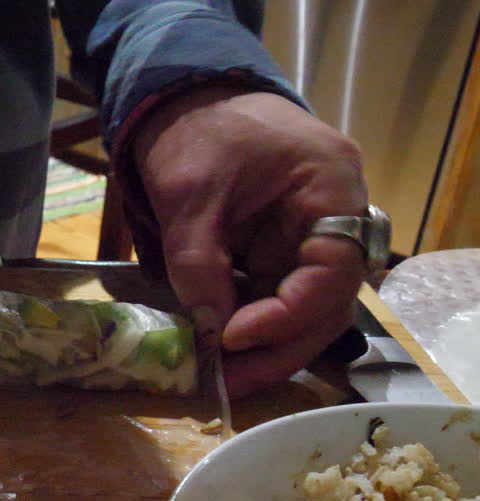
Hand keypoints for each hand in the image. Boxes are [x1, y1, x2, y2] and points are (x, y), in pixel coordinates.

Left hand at [133, 88, 367, 397]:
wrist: (183, 99)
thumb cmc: (194, 130)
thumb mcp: (188, 194)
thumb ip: (198, 262)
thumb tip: (209, 331)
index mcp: (330, 187)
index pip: (331, 272)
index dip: (286, 314)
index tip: (233, 337)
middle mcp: (333, 218)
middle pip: (327, 302)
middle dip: (278, 347)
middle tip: (231, 383)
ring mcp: (308, 236)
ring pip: (304, 308)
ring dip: (265, 345)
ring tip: (222, 378)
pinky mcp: (279, 250)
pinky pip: (276, 297)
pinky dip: (250, 326)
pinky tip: (219, 351)